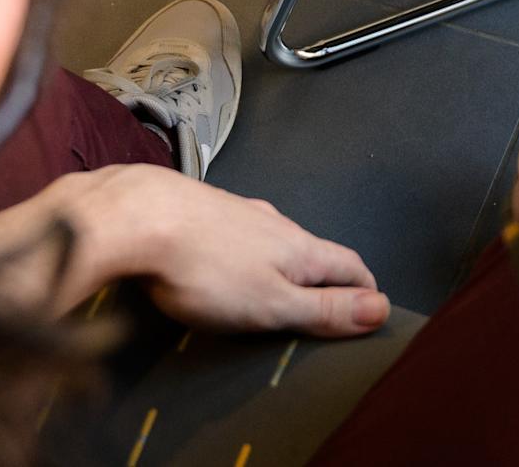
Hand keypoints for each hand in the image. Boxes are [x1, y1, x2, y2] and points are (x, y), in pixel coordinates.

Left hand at [0, 164, 388, 338]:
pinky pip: (233, 232)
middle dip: (323, 275)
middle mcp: (273, 222)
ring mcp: (234, 211)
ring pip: (271, 238)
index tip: (371, 306)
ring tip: (274, 285)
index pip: (349, 264)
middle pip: (311, 249)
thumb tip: (381, 307)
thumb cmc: (205, 268)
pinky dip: (241, 251)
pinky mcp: (198, 209)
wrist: (137, 216)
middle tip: (324, 303)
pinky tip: (221, 262)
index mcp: (299, 248)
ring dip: (281, 261)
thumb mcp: (273, 303)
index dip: (364, 288)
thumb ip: (324, 308)